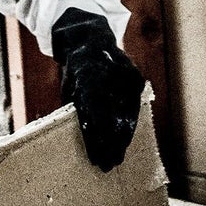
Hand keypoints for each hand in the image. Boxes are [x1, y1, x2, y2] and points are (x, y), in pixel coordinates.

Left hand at [51, 7, 144, 169]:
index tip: (96, 160)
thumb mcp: (69, 90)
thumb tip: (87, 141)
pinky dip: (130, 123)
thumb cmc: (75, 72)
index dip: (96, 141)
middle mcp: (110, 77)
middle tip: (109, 165)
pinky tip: (125, 139)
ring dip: (123, 139)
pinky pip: (135, 107)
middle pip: (114, 119)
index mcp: (89, 80)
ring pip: (128, 115)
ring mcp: (126, 76)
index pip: (95, 117)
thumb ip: (78, 111)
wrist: (90, 41)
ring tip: (118, 157)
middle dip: (111, 146)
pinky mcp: (136, 77)